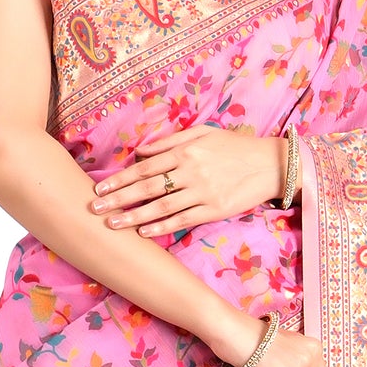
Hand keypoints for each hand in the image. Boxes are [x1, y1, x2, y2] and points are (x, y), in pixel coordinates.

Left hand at [88, 124, 283, 235]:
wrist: (271, 164)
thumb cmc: (235, 147)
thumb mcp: (203, 134)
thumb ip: (170, 142)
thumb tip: (140, 151)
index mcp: (186, 151)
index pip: (145, 167)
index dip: (120, 179)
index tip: (100, 190)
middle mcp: (191, 171)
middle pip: (147, 187)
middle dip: (118, 199)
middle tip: (95, 210)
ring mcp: (203, 192)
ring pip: (161, 206)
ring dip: (134, 216)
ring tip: (113, 225)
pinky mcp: (215, 209)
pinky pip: (183, 220)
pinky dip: (162, 226)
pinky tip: (144, 232)